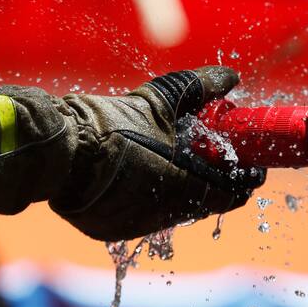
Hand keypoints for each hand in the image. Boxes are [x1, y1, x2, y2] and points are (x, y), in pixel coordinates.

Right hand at [50, 66, 265, 240]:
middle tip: (205, 158)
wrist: (59, 151)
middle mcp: (165, 216)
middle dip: (207, 181)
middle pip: (200, 202)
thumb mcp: (160, 100)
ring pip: (168, 210)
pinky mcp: (109, 230)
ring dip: (174, 190)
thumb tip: (230, 76)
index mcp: (186, 188)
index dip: (243, 179)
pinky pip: (137, 215)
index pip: (232, 194)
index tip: (248, 167)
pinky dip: (143, 197)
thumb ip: (200, 87)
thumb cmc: (114, 126)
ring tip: (164, 162)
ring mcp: (135, 226)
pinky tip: (133, 175)